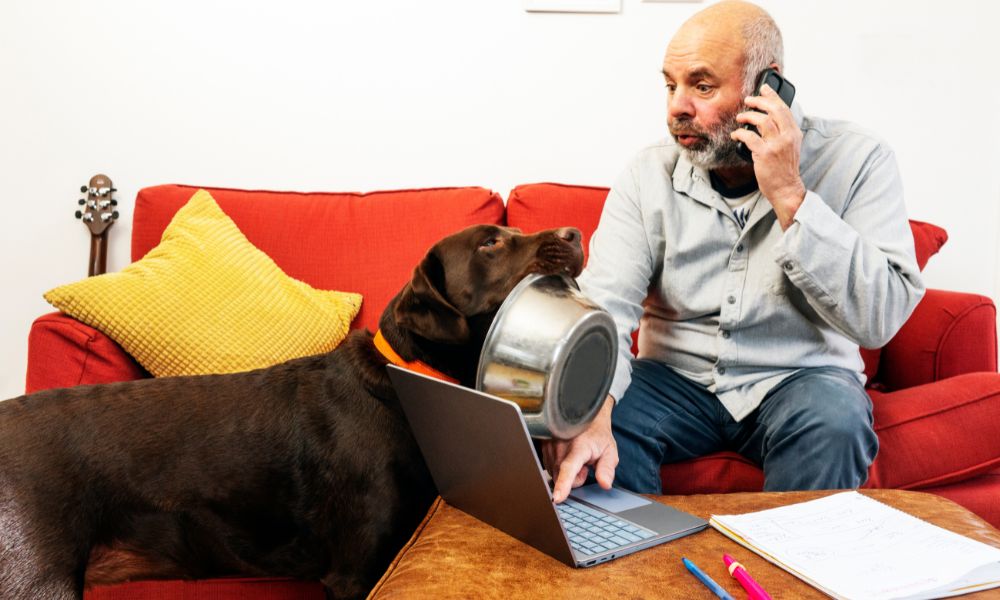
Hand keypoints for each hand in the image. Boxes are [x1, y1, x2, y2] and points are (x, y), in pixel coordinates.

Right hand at [541, 395, 617, 502]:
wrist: (585, 415)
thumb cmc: (597, 435)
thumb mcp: (609, 451)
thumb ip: (607, 468)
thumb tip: (605, 484)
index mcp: (579, 446)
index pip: (569, 468)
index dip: (563, 484)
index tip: (557, 497)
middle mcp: (561, 444)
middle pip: (561, 476)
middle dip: (574, 478)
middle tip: (585, 464)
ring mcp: (549, 445)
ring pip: (553, 472)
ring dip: (564, 472)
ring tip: (575, 458)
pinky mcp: (543, 446)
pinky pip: (548, 466)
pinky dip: (557, 466)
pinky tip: (565, 456)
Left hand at [731, 83, 805, 228]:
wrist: (786, 188)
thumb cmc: (784, 169)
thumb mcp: (790, 147)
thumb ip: (783, 132)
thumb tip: (767, 118)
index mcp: (794, 133)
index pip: (784, 108)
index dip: (773, 96)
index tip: (764, 88)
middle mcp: (788, 136)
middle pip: (774, 110)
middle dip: (759, 101)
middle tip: (748, 100)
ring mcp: (777, 145)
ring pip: (762, 120)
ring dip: (748, 116)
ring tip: (740, 117)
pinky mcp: (765, 154)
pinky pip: (750, 137)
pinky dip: (740, 133)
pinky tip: (735, 134)